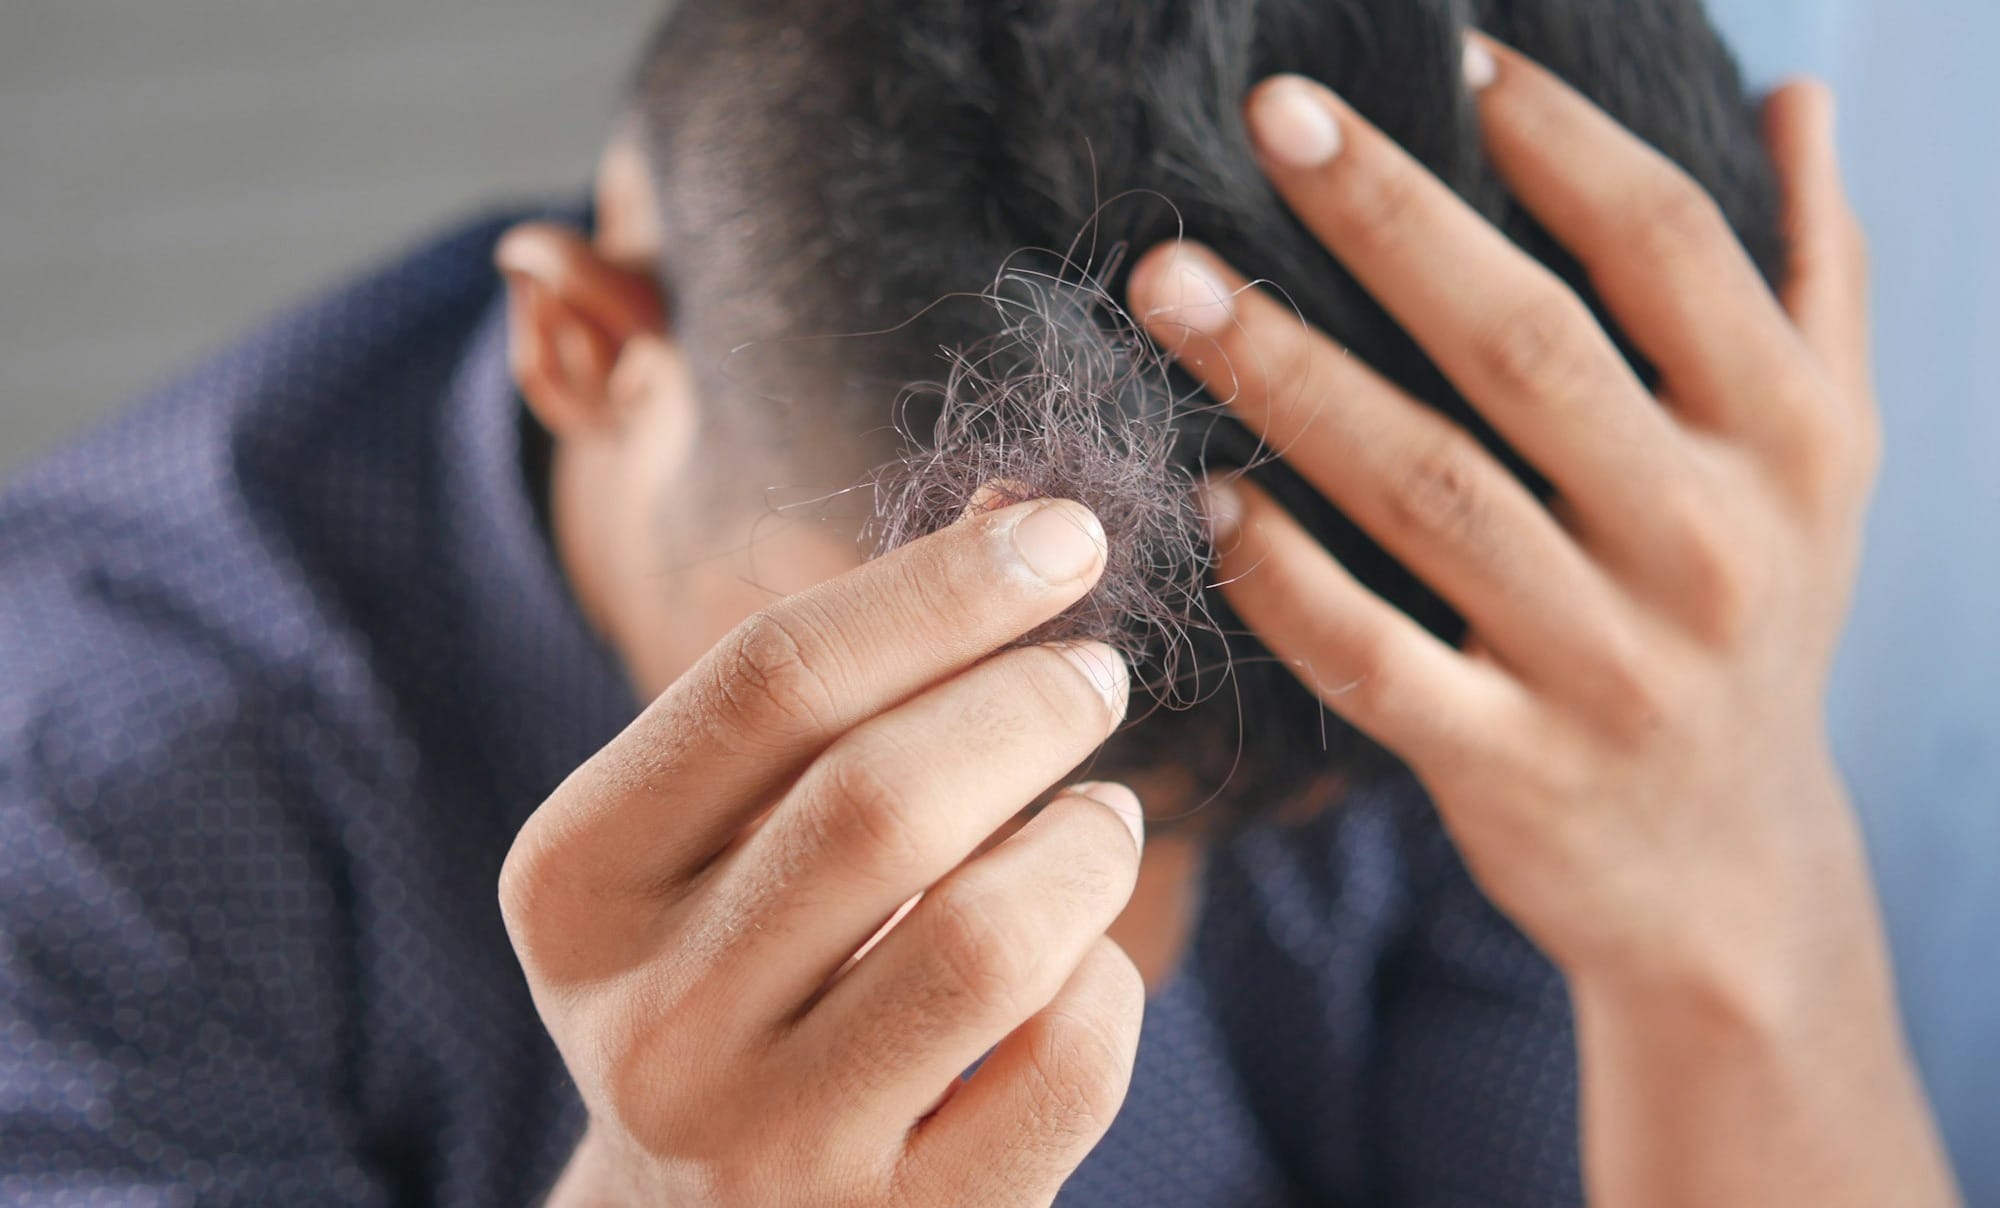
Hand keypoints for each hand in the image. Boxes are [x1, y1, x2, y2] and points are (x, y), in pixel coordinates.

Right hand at [501, 498, 1146, 1206]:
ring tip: (1102, 817)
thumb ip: (840, 687)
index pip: (768, 681)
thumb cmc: (737, 973)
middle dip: (1030, 702)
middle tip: (1094, 674)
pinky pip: (1067, 1068)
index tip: (1064, 536)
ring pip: (992, 941)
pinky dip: (1110, 983)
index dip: (940, 589)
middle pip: (883, 798)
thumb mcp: (721, 836)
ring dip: (1088, 843)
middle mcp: (651, 1024)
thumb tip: (1023, 517)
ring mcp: (769, 1147)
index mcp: (578, 884)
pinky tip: (1083, 961)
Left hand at [1129, 37, 1955, 1207]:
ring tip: (1171, 285)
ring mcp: (1607, 665)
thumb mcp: (1824, 459)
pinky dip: (1285, 577)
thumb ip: (1814, 278)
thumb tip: (1798, 98)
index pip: (1669, 249)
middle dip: (1388, 220)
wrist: (1729, 872)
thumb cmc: (1753, 621)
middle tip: (1268, 117)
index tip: (1447, 53)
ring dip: (1289, 376)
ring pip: (1428, 491)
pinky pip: (1377, 659)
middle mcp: (1706, 542)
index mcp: (1786, 439)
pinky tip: (1209, 497)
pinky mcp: (1512, 767)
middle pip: (1529, 348)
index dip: (1558, 138)